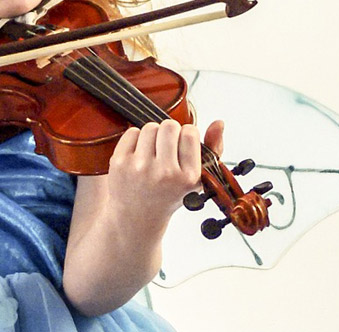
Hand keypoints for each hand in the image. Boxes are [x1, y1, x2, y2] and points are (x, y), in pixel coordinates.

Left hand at [105, 119, 224, 222]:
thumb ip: (213, 149)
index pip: (190, 133)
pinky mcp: (120, 163)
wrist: (137, 216)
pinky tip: (138, 155)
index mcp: (188, 177)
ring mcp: (140, 167)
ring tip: (153, 152)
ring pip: (150, 127)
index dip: (187, 135)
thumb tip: (219, 122)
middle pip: (169, 125)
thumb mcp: (197, 178)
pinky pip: (132, 132)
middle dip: (169, 132)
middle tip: (166, 147)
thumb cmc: (169, 194)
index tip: (182, 146)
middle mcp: (165, 173)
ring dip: (153, 135)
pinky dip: (136, 139)